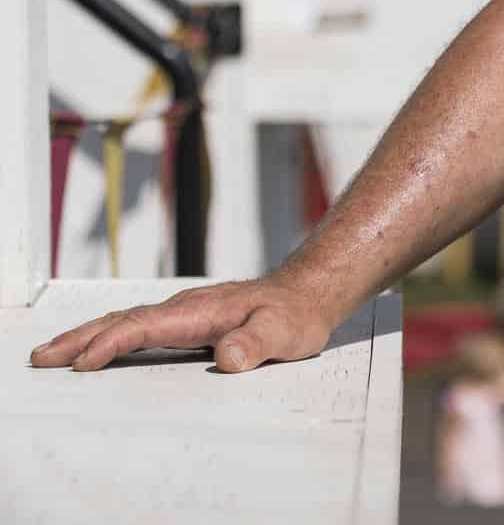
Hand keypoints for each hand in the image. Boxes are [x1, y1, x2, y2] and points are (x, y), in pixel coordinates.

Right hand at [26, 275, 341, 372]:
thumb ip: (257, 343)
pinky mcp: (187, 320)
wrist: (308, 293)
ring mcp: (184, 312)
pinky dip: (109, 335)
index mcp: (200, 311)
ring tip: (53, 353)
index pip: (145, 326)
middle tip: (42, 356)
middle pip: (123, 320)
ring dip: (87, 335)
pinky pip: (138, 326)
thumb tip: (230, 358)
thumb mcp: (284, 332)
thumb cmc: (295, 314)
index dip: (112, 344)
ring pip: (126, 321)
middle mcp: (186, 308)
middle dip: (81, 338)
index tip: (83, 363)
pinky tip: (97, 347)